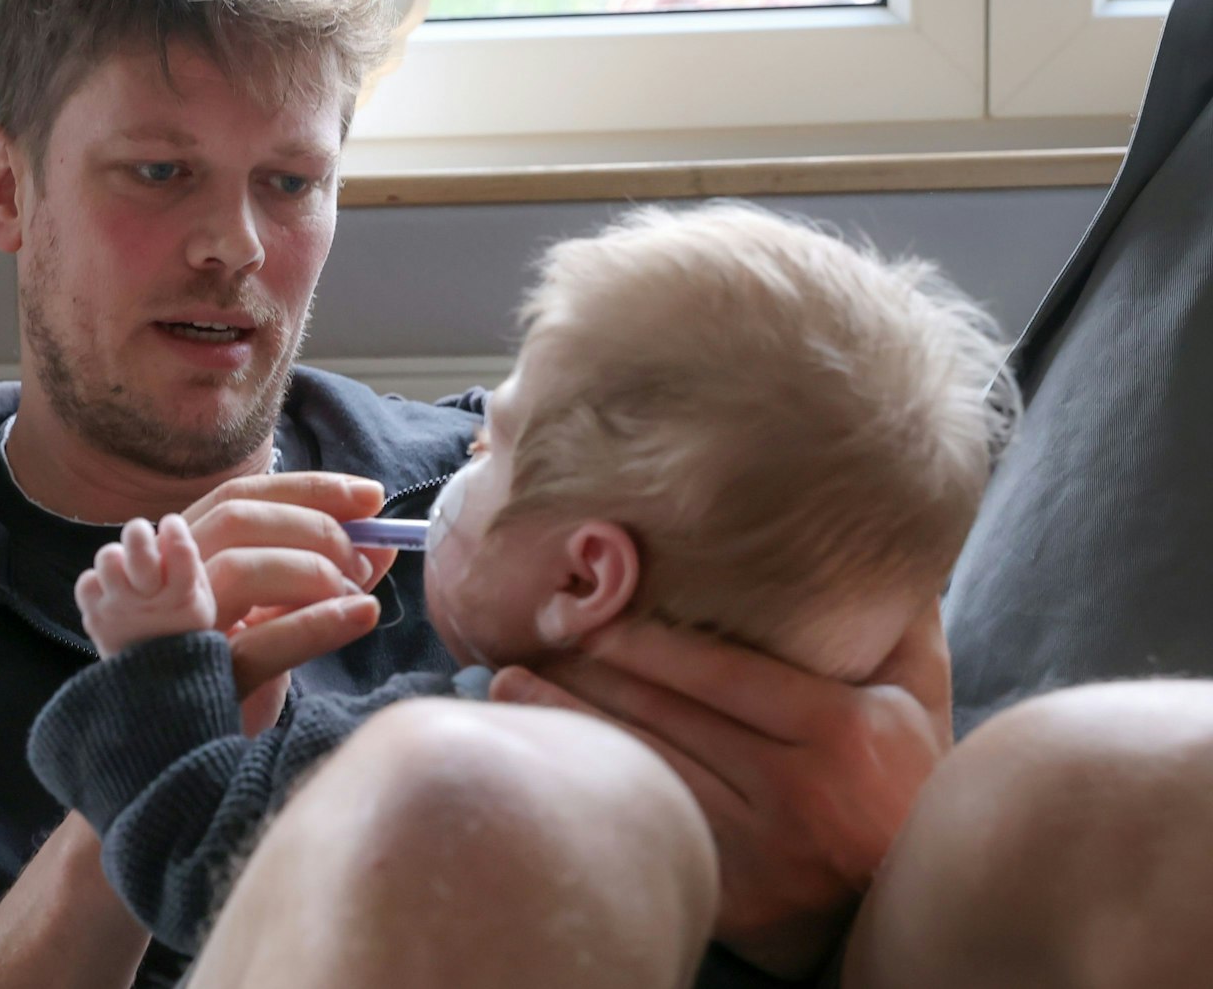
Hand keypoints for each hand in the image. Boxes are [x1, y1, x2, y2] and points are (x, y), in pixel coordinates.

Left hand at [77, 515, 216, 658]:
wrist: (155, 685)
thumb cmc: (181, 631)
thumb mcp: (201, 602)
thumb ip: (189, 565)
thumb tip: (165, 530)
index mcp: (184, 596)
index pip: (180, 549)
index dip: (174, 527)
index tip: (172, 525)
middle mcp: (149, 601)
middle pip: (137, 549)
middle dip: (138, 532)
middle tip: (140, 535)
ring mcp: (119, 610)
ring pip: (108, 558)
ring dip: (117, 556)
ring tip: (125, 567)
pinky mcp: (94, 618)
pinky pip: (86, 582)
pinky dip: (96, 582)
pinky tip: (110, 590)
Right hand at [179, 473, 399, 734]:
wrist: (186, 755)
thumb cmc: (231, 675)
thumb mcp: (277, 614)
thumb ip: (324, 574)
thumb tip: (381, 543)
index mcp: (183, 555)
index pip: (240, 497)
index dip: (310, 489)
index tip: (372, 498)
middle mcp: (170, 583)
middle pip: (236, 520)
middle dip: (315, 524)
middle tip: (366, 556)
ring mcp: (178, 631)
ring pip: (238, 569)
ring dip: (313, 568)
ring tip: (358, 590)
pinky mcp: (201, 684)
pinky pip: (259, 645)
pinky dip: (317, 624)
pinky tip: (361, 614)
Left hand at [488, 604, 950, 978]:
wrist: (915, 898)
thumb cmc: (904, 774)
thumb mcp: (918, 692)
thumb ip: (893, 615)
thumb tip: (871, 526)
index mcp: (846, 729)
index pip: (721, 672)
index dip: (645, 641)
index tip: (587, 613)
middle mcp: (803, 791)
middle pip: (670, 716)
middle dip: (588, 672)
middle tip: (527, 634)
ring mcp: (765, 852)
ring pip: (646, 769)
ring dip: (569, 724)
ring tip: (507, 684)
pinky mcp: (734, 896)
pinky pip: (650, 824)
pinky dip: (595, 785)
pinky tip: (549, 758)